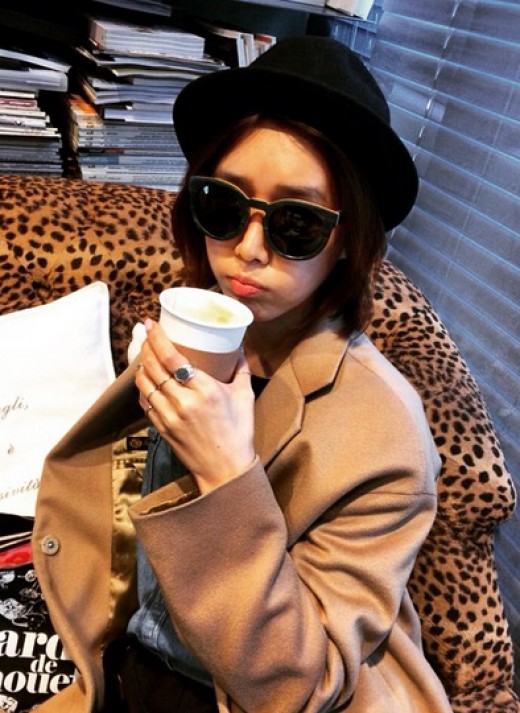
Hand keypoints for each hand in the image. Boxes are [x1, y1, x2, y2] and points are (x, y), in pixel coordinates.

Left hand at [135, 319, 255, 493]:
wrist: (225, 469)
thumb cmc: (239, 432)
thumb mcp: (245, 396)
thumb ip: (241, 369)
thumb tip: (237, 346)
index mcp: (205, 390)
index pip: (172, 358)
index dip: (158, 338)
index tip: (152, 323)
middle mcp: (183, 402)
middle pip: (153, 366)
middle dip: (145, 346)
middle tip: (145, 332)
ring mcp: (169, 416)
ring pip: (144, 383)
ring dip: (141, 364)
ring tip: (144, 352)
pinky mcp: (161, 428)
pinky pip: (145, 401)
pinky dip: (143, 386)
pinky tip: (146, 377)